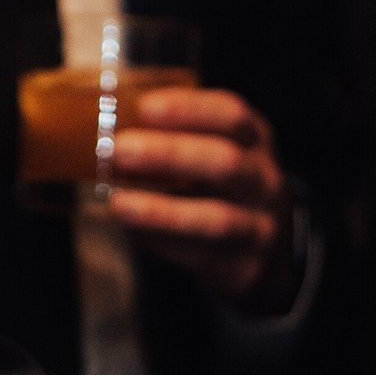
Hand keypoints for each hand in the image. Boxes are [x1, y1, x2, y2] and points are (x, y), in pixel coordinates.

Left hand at [105, 87, 298, 306]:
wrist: (266, 256)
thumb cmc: (224, 191)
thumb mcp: (216, 153)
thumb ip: (177, 136)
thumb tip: (109, 121)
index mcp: (255, 140)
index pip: (230, 115)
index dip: (189, 109)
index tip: (145, 107)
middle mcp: (264, 181)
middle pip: (224, 162)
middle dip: (170, 155)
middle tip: (120, 150)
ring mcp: (259, 226)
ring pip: (215, 218)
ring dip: (161, 211)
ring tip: (118, 204)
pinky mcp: (245, 267)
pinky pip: (201, 256)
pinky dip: (162, 243)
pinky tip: (132, 233)